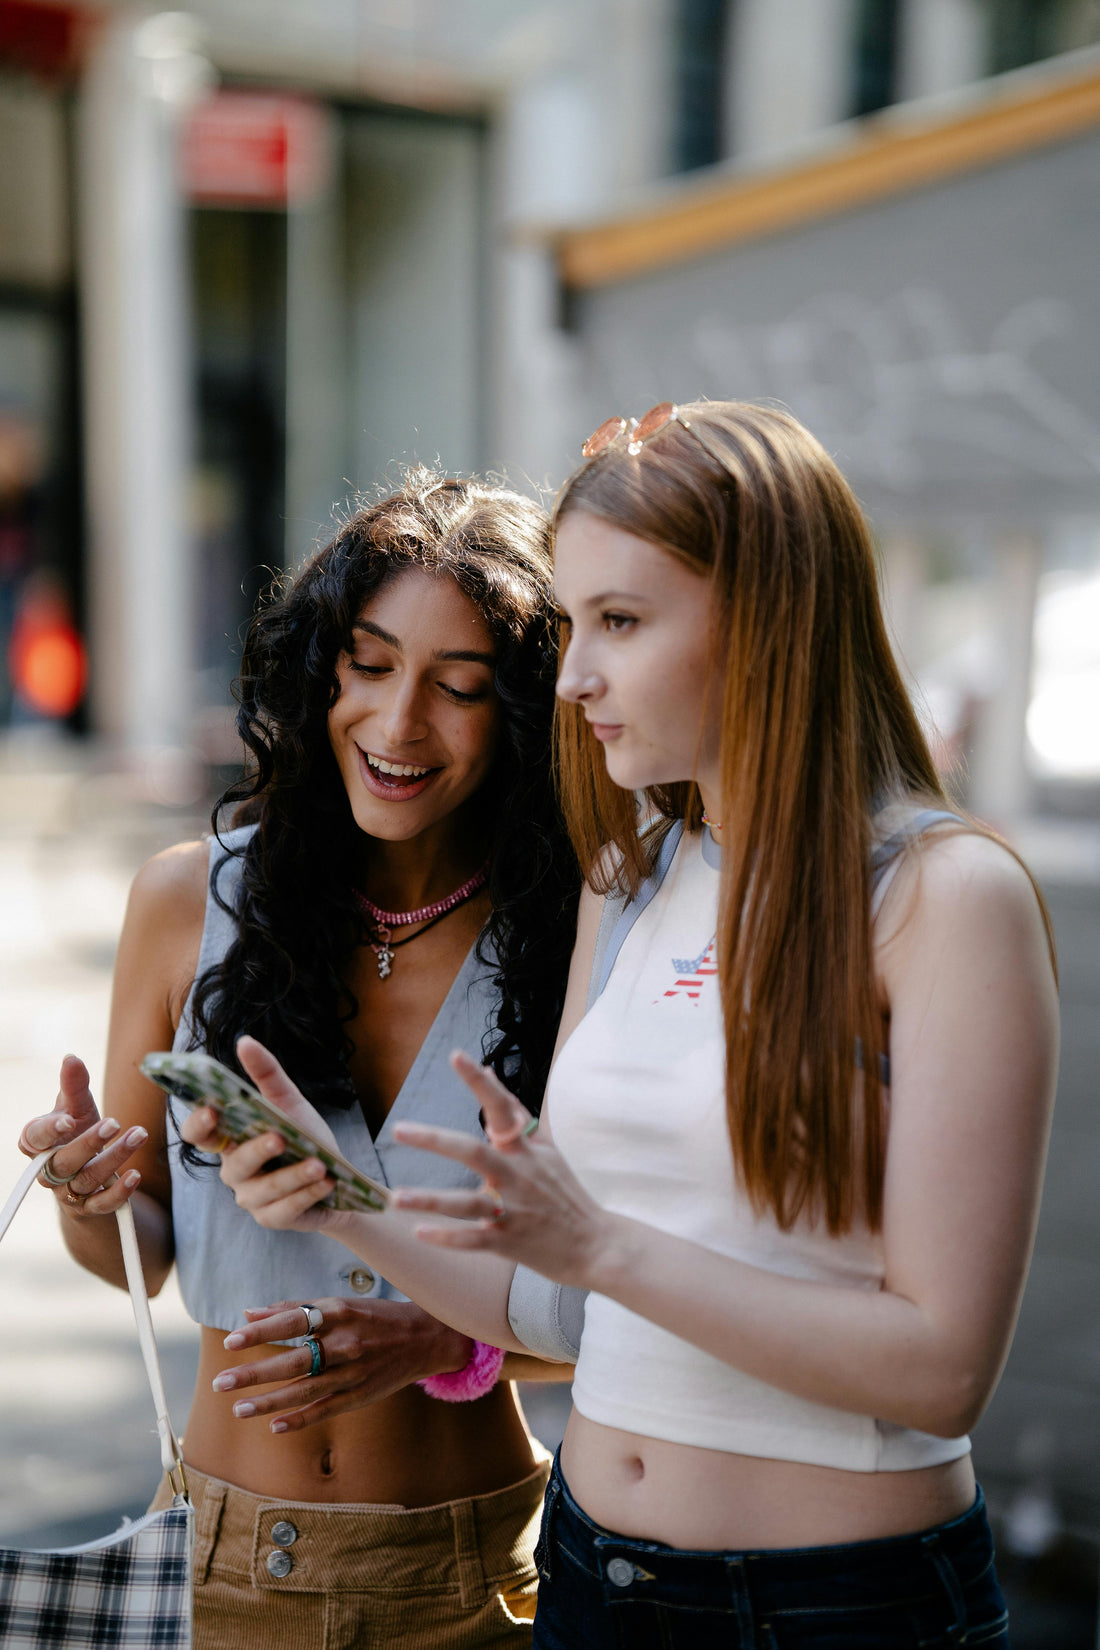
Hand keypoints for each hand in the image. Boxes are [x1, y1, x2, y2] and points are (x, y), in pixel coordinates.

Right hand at [18, 1055, 145, 1217]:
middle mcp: (50, 1170)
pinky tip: (135, 1175)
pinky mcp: (88, 1208)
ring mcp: (68, 1191)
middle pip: (63, 1161)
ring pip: (86, 1180)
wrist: (88, 1169)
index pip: (34, 1138)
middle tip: (114, 1122)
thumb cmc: (78, 1132)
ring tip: (139, 1134)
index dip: (48, 1131)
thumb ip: (74, 1086)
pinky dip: (119, 1192)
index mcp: (40, 1143)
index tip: (68, 1120)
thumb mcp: (78, 1108)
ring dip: (114, 1158)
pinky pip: (102, 1205)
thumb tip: (71, 1057)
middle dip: (88, 1143)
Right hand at [182, 1036, 340, 1232]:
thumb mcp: (290, 1103)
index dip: (199, 1124)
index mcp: (231, 1140)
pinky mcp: (273, 1219)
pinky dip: (307, 1194)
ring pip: (263, 1190)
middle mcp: (235, 1171)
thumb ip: (267, 1075)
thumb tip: (244, 1041)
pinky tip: (326, 1183)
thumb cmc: (305, 1138)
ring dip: (293, 1175)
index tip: (212, 1111)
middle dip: (257, 1151)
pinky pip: (285, 1210)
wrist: (339, 1180)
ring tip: (319, 1165)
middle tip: (279, 1137)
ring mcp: (252, 1199)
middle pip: (235, 1164)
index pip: (199, 1134)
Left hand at [208, 1297, 473, 1431]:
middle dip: (255, 1372)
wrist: (426, 1337)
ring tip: (238, 1409)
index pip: (293, 1321)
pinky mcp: (360, 1395)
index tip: (230, 1342)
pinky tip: (274, 1426)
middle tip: (221, 1382)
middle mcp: (345, 1342)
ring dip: (269, 1401)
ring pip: (305, 1390)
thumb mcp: (339, 1304)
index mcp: (339, 1312)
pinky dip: (300, 1419)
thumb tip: (249, 1312)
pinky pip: (325, 1409)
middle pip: (294, 1359)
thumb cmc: (375, 1316)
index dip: (261, 1332)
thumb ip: (294, 1308)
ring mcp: (353, 1372)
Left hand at [391, 1050, 617, 1290]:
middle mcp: (519, 1175)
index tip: (456, 1056)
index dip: (480, 1082)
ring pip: (468, 1204)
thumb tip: (488, 1070)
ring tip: (397, 1197)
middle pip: (474, 1152)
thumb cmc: (564, 1194)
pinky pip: (473, 1240)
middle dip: (436, 1140)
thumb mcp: (546, 1150)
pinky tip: (420, 1233)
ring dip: (431, 1200)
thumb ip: (516, 1114)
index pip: (502, 1108)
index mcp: (526, 1150)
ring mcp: (514, 1210)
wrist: (597, 1244)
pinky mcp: (509, 1243)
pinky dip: (448, 1237)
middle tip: (399, 1130)